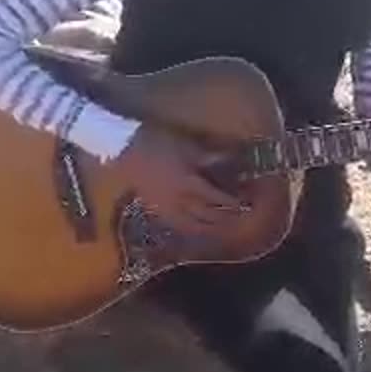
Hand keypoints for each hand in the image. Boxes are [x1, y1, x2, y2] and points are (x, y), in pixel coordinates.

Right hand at [110, 124, 241, 232]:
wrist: (124, 149)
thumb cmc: (159, 142)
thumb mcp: (189, 145)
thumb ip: (211, 156)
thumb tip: (233, 160)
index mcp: (189, 183)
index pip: (216, 197)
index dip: (231, 201)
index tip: (245, 201)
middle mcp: (179, 201)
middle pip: (207, 214)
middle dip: (225, 216)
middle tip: (239, 216)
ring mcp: (165, 208)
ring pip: (191, 225)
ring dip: (209, 227)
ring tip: (222, 226)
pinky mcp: (154, 209)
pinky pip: (175, 225)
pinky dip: (189, 229)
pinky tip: (196, 228)